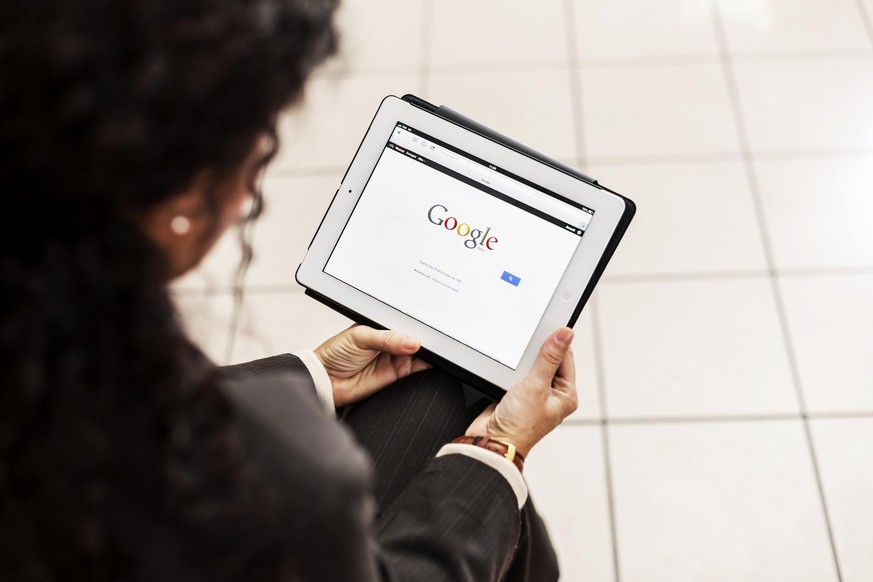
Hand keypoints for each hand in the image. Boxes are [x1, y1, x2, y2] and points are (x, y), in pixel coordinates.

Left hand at [314, 325, 430, 406]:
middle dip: (425, 336)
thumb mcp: (360, 337)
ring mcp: (394, 358)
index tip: (429, 324)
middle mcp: (390, 342)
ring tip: (434, 347)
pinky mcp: (396, 375)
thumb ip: (387, 338)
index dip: (417, 323)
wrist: (325, 380)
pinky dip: (427, 365)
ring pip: (420, 353)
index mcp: (381, 327)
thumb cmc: (335, 354)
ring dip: (429, 351)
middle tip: (433, 336)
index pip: (404, 322)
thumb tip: (411, 341)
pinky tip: (432, 359)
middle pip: (415, 337)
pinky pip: (417, 369)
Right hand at [465, 327, 576, 457]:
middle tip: (526, 353)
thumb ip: (550, 357)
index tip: (545, 329)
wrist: (491, 442)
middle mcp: (552, 396)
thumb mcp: (536, 385)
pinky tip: (506, 372)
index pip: (566, 358)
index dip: (556, 343)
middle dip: (536, 353)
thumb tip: (566, 334)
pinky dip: (511, 370)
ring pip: (531, 366)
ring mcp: (534, 396)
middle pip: (549, 360)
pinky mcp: (517, 395)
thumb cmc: (518, 425)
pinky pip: (517, 374)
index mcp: (566, 395)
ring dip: (522, 362)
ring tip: (515, 370)